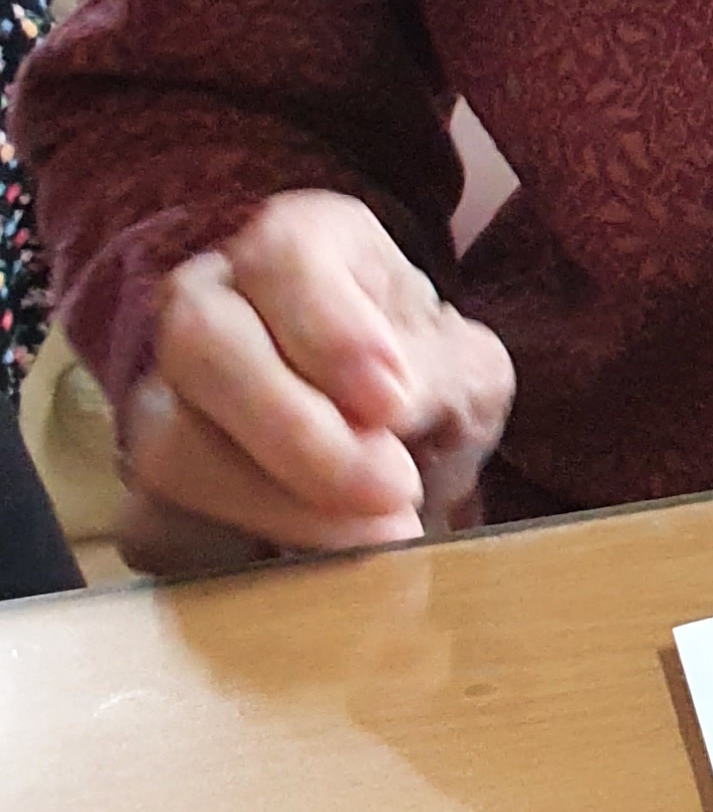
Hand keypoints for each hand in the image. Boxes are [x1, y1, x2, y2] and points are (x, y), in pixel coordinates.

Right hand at [117, 190, 514, 577]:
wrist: (400, 452)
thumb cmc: (427, 383)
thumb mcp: (463, 367)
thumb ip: (434, 376)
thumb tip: (381, 415)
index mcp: (296, 244)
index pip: (280, 254)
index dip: (329, 330)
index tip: (391, 402)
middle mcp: (209, 301)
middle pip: (200, 343)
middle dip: (297, 431)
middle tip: (392, 488)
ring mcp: (163, 392)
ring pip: (171, 442)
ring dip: (279, 504)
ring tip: (382, 536)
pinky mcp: (149, 485)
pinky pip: (158, 523)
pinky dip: (240, 553)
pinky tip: (318, 567)